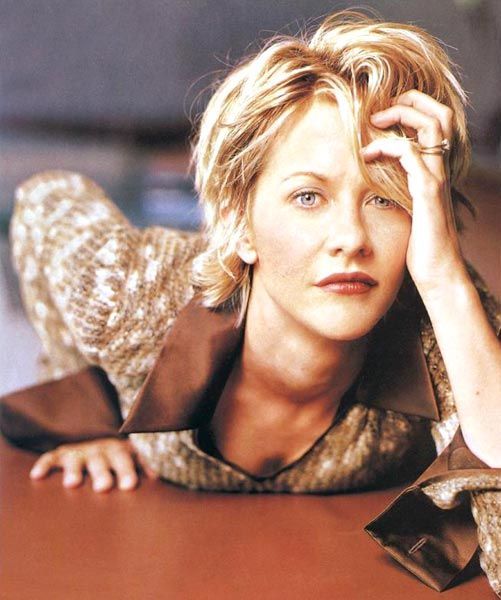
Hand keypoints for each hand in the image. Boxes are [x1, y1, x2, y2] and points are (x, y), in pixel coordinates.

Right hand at [29, 437, 158, 491]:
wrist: (93, 437)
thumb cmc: (114, 456)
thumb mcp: (129, 457)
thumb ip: (141, 467)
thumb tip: (155, 480)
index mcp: (117, 451)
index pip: (124, 461)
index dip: (127, 472)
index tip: (130, 485)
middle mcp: (98, 450)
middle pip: (101, 462)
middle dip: (102, 473)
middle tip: (103, 487)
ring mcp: (78, 452)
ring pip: (75, 460)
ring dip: (74, 470)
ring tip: (72, 484)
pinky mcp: (60, 455)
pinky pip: (50, 458)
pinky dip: (44, 465)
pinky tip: (37, 476)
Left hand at [361, 89, 467, 298]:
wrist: (438, 273)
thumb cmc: (420, 247)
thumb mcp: (408, 212)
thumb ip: (398, 192)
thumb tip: (374, 182)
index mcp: (435, 173)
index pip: (436, 124)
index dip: (414, 109)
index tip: (382, 115)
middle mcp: (440, 171)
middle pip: (440, 115)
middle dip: (411, 101)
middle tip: (379, 110)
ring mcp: (436, 180)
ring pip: (432, 127)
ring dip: (400, 116)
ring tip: (373, 123)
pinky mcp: (427, 194)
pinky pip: (412, 155)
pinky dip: (388, 147)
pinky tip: (367, 155)